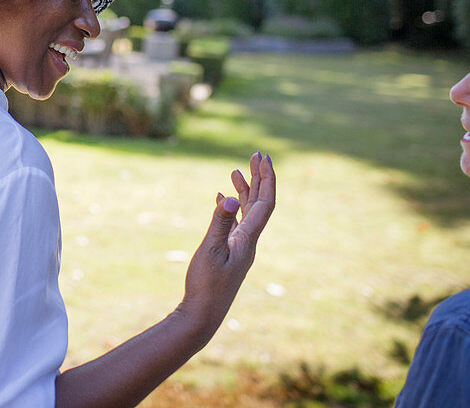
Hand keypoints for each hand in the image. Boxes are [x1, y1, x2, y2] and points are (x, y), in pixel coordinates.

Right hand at [175, 152, 275, 345]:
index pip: (265, 203)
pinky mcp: (229, 252)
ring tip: (236, 171)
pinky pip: (234, 223)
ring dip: (244, 190)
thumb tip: (227, 196)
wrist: (203, 314)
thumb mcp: (210, 250)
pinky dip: (229, 207)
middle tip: (257, 155)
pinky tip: (220, 198)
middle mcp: (249, 241)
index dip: (267, 179)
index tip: (264, 158)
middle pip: (260, 203)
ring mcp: (240, 247)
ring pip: (247, 212)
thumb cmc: (206, 284)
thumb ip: (219, 222)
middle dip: (260, 178)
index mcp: (248, 239)